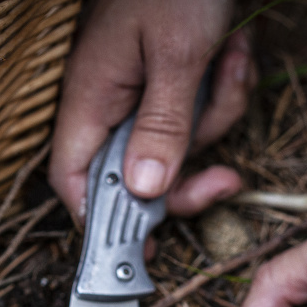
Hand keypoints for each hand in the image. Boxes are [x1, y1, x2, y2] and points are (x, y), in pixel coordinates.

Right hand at [48, 0, 256, 221]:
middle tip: (226, 178)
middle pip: (139, 177)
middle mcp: (110, 105)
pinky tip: (231, 53)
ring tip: (228, 60)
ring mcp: (141, 95)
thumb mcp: (174, 56)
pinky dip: (225, 91)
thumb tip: (143, 192)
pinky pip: (200, 116)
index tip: (143, 253)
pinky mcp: (170, 85)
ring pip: (180, 146)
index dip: (100, 225)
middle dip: (190, 173)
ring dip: (217, 114)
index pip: (74, 183)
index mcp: (90, 101)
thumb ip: (159, 128)